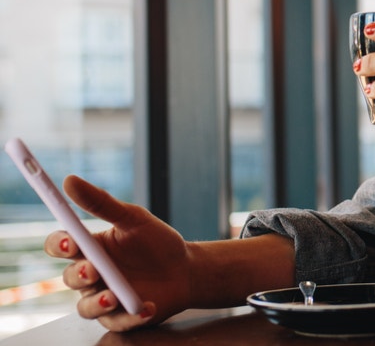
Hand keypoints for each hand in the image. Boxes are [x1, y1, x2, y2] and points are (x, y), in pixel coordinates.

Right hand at [45, 175, 191, 330]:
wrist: (187, 269)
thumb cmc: (156, 242)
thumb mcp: (134, 218)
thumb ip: (102, 203)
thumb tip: (69, 180)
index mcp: (89, 248)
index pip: (60, 246)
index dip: (60, 244)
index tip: (71, 240)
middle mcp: (91, 275)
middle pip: (69, 278)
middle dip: (79, 275)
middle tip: (93, 269)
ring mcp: (103, 298)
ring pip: (86, 307)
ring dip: (98, 303)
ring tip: (114, 296)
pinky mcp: (121, 318)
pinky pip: (117, 322)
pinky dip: (131, 317)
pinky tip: (146, 308)